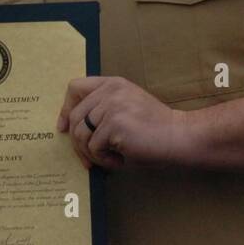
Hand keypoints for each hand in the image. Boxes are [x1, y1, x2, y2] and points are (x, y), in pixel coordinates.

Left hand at [56, 76, 192, 170]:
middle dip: (78, 143)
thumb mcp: (127, 107)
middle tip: (89, 160)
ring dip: (92, 154)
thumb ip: (103, 109)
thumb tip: (70, 129)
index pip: (75, 87)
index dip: (65, 109)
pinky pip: (94, 148)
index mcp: (112, 83)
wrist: (179, 136)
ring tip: (110, 159)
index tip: (64, 128)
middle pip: (74, 117)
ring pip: (81, 135)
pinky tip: (119, 161)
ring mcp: (112, 106)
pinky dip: (103, 160)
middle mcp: (110, 90)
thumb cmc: (154, 129)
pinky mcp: (115, 124)